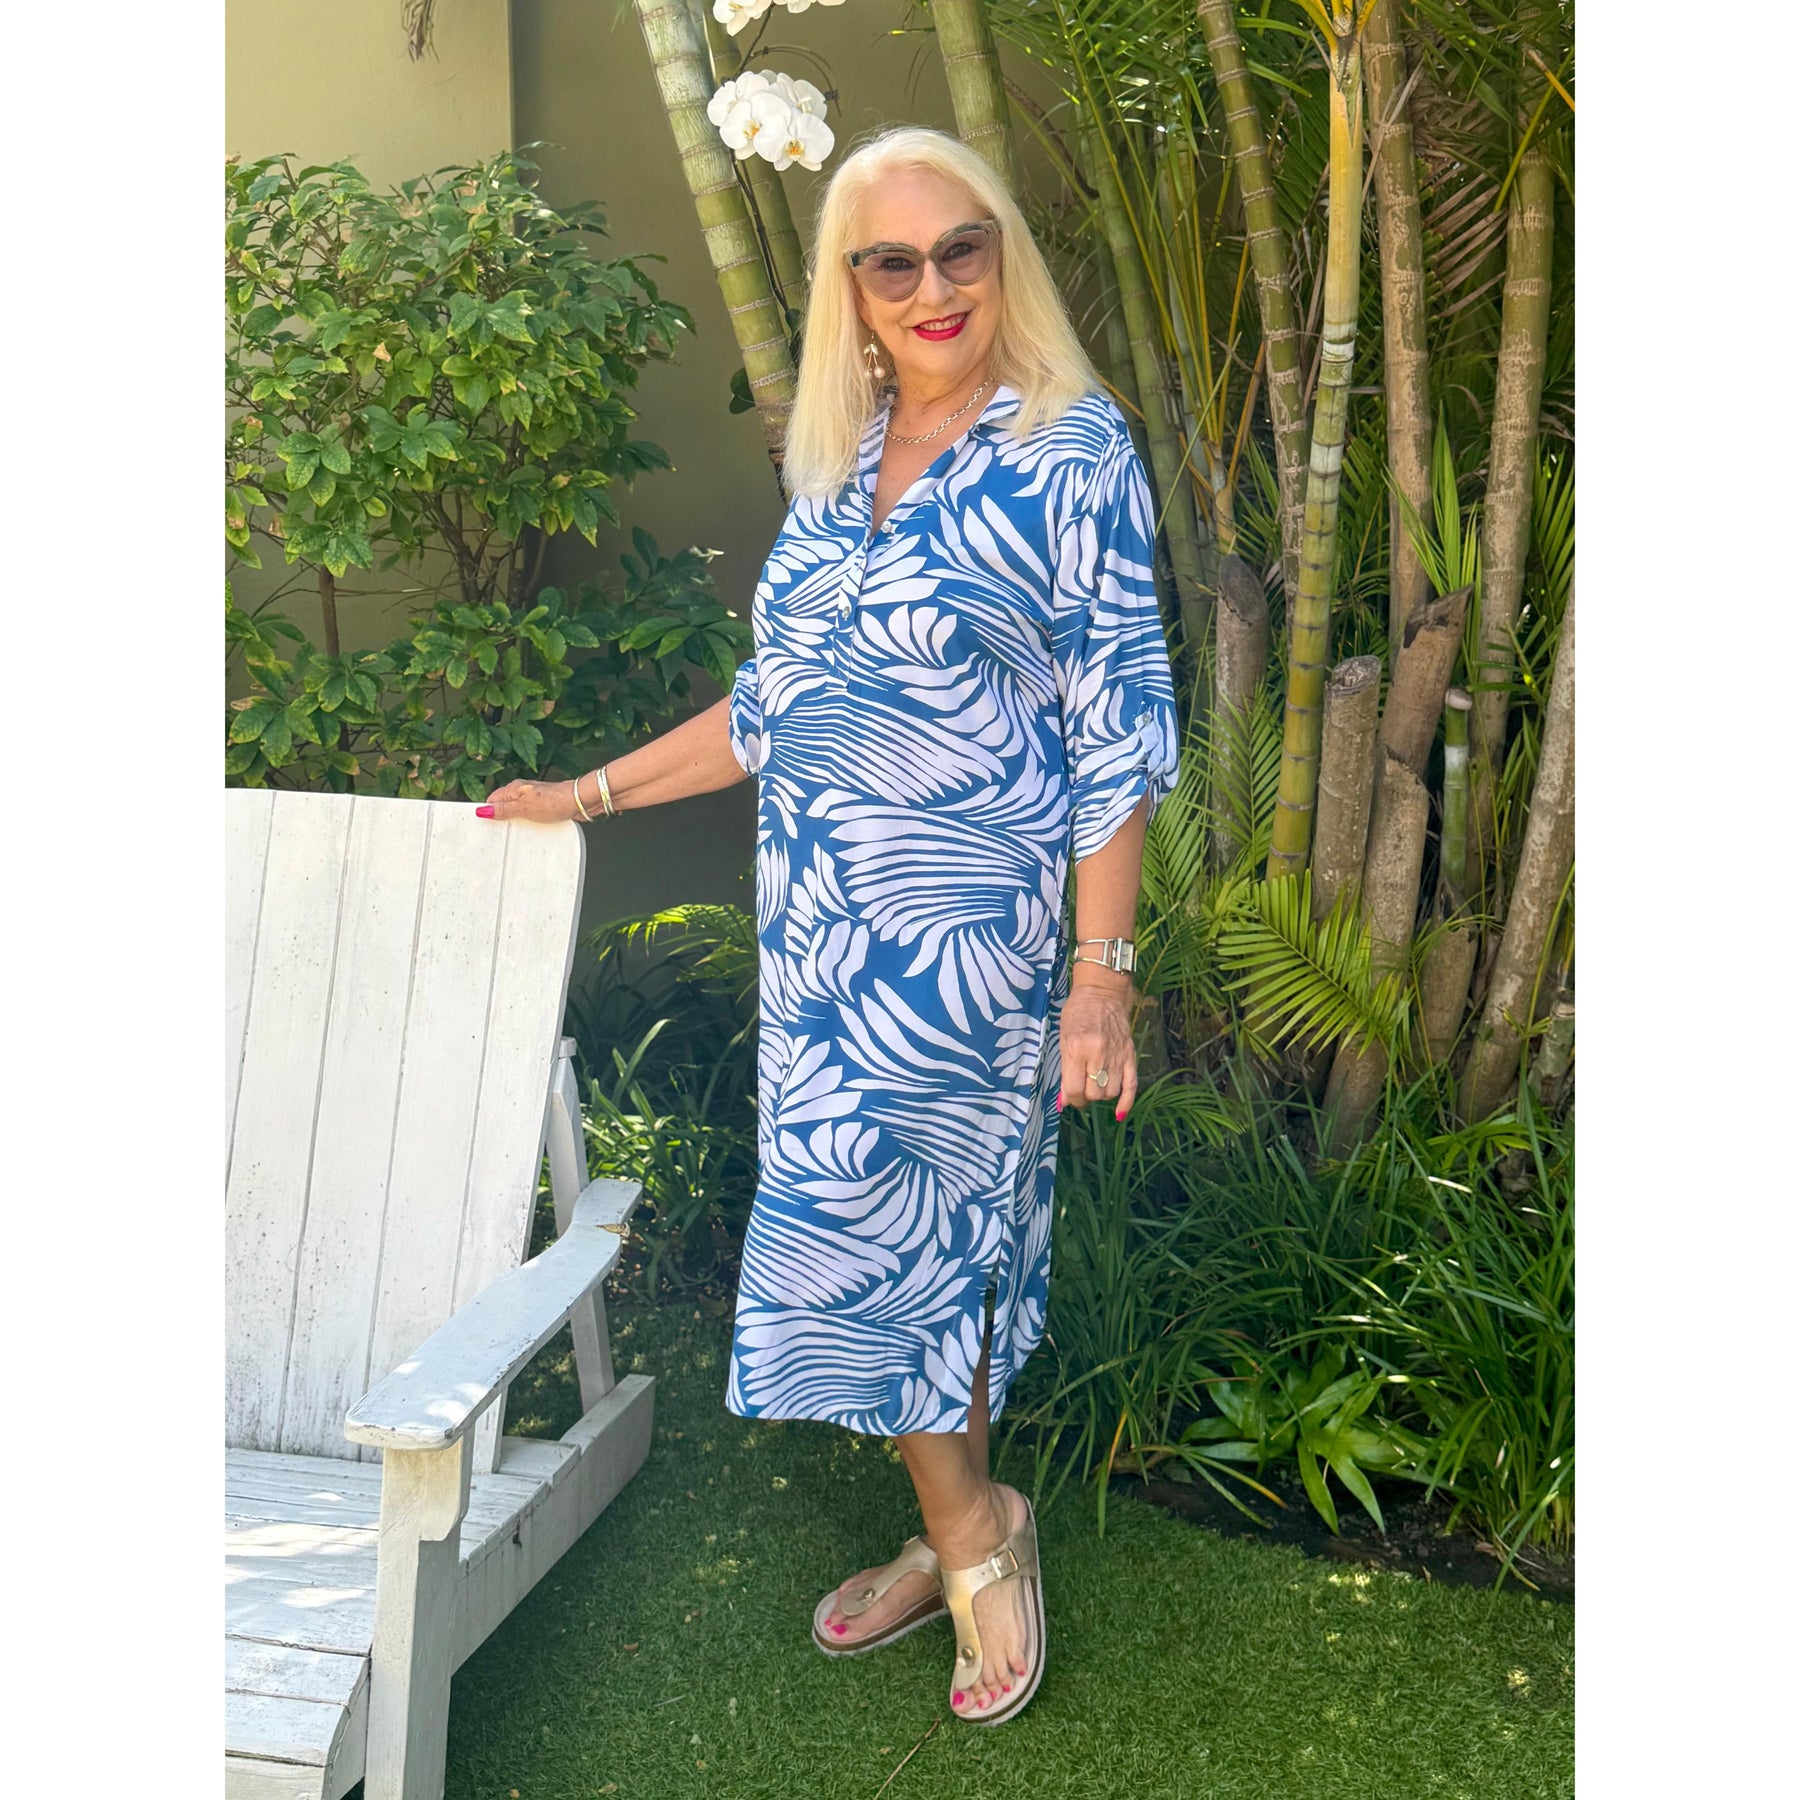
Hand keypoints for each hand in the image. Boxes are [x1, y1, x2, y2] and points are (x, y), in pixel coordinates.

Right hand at [476, 777, 581, 822]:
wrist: (579, 801)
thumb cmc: (554, 801)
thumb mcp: (524, 808)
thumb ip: (504, 809)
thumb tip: (483, 810)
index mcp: (514, 788)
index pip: (493, 799)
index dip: (487, 811)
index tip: (483, 823)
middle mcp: (523, 791)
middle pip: (504, 805)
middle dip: (500, 817)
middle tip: (496, 832)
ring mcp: (534, 799)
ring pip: (517, 811)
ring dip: (514, 821)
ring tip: (511, 833)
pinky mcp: (545, 807)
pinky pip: (530, 815)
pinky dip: (527, 823)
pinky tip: (528, 830)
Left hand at [1056, 980, 1137, 1119]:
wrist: (1102, 992)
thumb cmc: (1077, 1013)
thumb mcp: (1063, 1038)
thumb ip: (1065, 1070)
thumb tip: (1065, 1100)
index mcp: (1077, 1048)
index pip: (1075, 1089)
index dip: (1071, 1099)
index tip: (1069, 1097)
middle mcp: (1098, 1054)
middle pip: (1093, 1094)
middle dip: (1084, 1097)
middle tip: (1080, 1090)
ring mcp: (1116, 1055)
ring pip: (1110, 1093)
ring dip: (1101, 1095)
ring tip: (1095, 1087)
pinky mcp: (1130, 1054)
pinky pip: (1131, 1085)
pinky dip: (1126, 1102)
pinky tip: (1119, 1113)